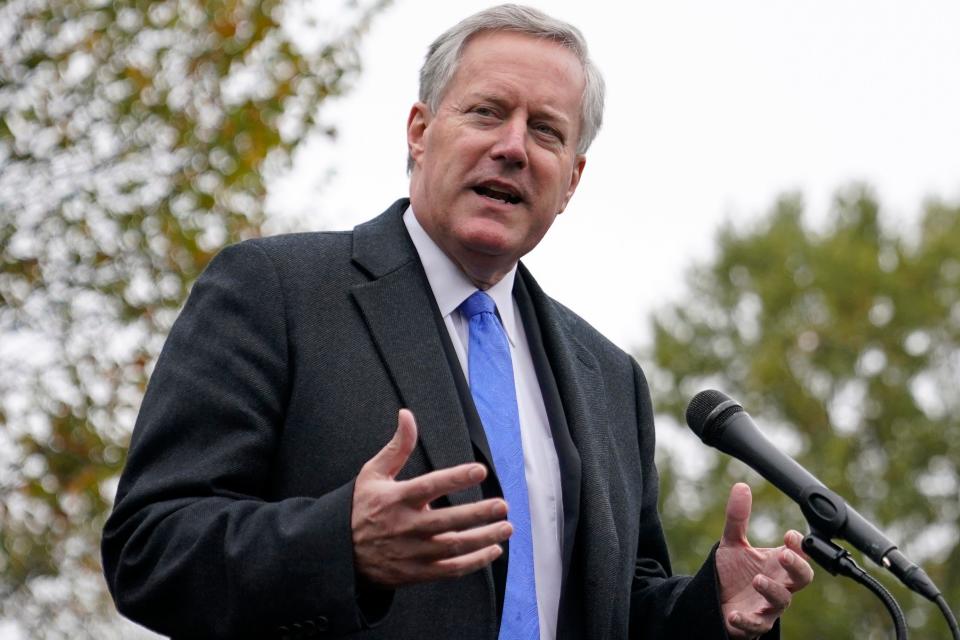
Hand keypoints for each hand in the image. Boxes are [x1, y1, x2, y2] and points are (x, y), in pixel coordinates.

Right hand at [351, 409, 511, 586]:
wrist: (340, 553)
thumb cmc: (361, 508)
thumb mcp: (372, 474)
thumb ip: (396, 447)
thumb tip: (407, 415)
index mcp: (396, 499)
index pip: (430, 485)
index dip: (456, 478)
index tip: (480, 470)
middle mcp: (405, 526)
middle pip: (448, 521)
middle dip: (478, 513)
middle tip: (503, 506)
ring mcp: (412, 552)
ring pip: (453, 546)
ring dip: (483, 538)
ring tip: (506, 527)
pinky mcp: (416, 572)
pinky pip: (450, 569)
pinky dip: (474, 562)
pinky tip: (492, 551)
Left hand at [715, 483, 813, 638]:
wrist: (714, 600)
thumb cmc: (732, 573)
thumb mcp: (732, 543)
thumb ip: (738, 518)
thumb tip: (741, 486)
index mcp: (776, 564)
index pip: (799, 554)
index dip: (799, 545)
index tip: (789, 535)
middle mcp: (778, 585)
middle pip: (802, 578)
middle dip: (797, 567)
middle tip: (784, 555)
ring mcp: (767, 606)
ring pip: (781, 602)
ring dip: (772, 591)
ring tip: (757, 580)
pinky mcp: (753, 624)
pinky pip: (756, 626)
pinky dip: (746, 621)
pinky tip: (735, 614)